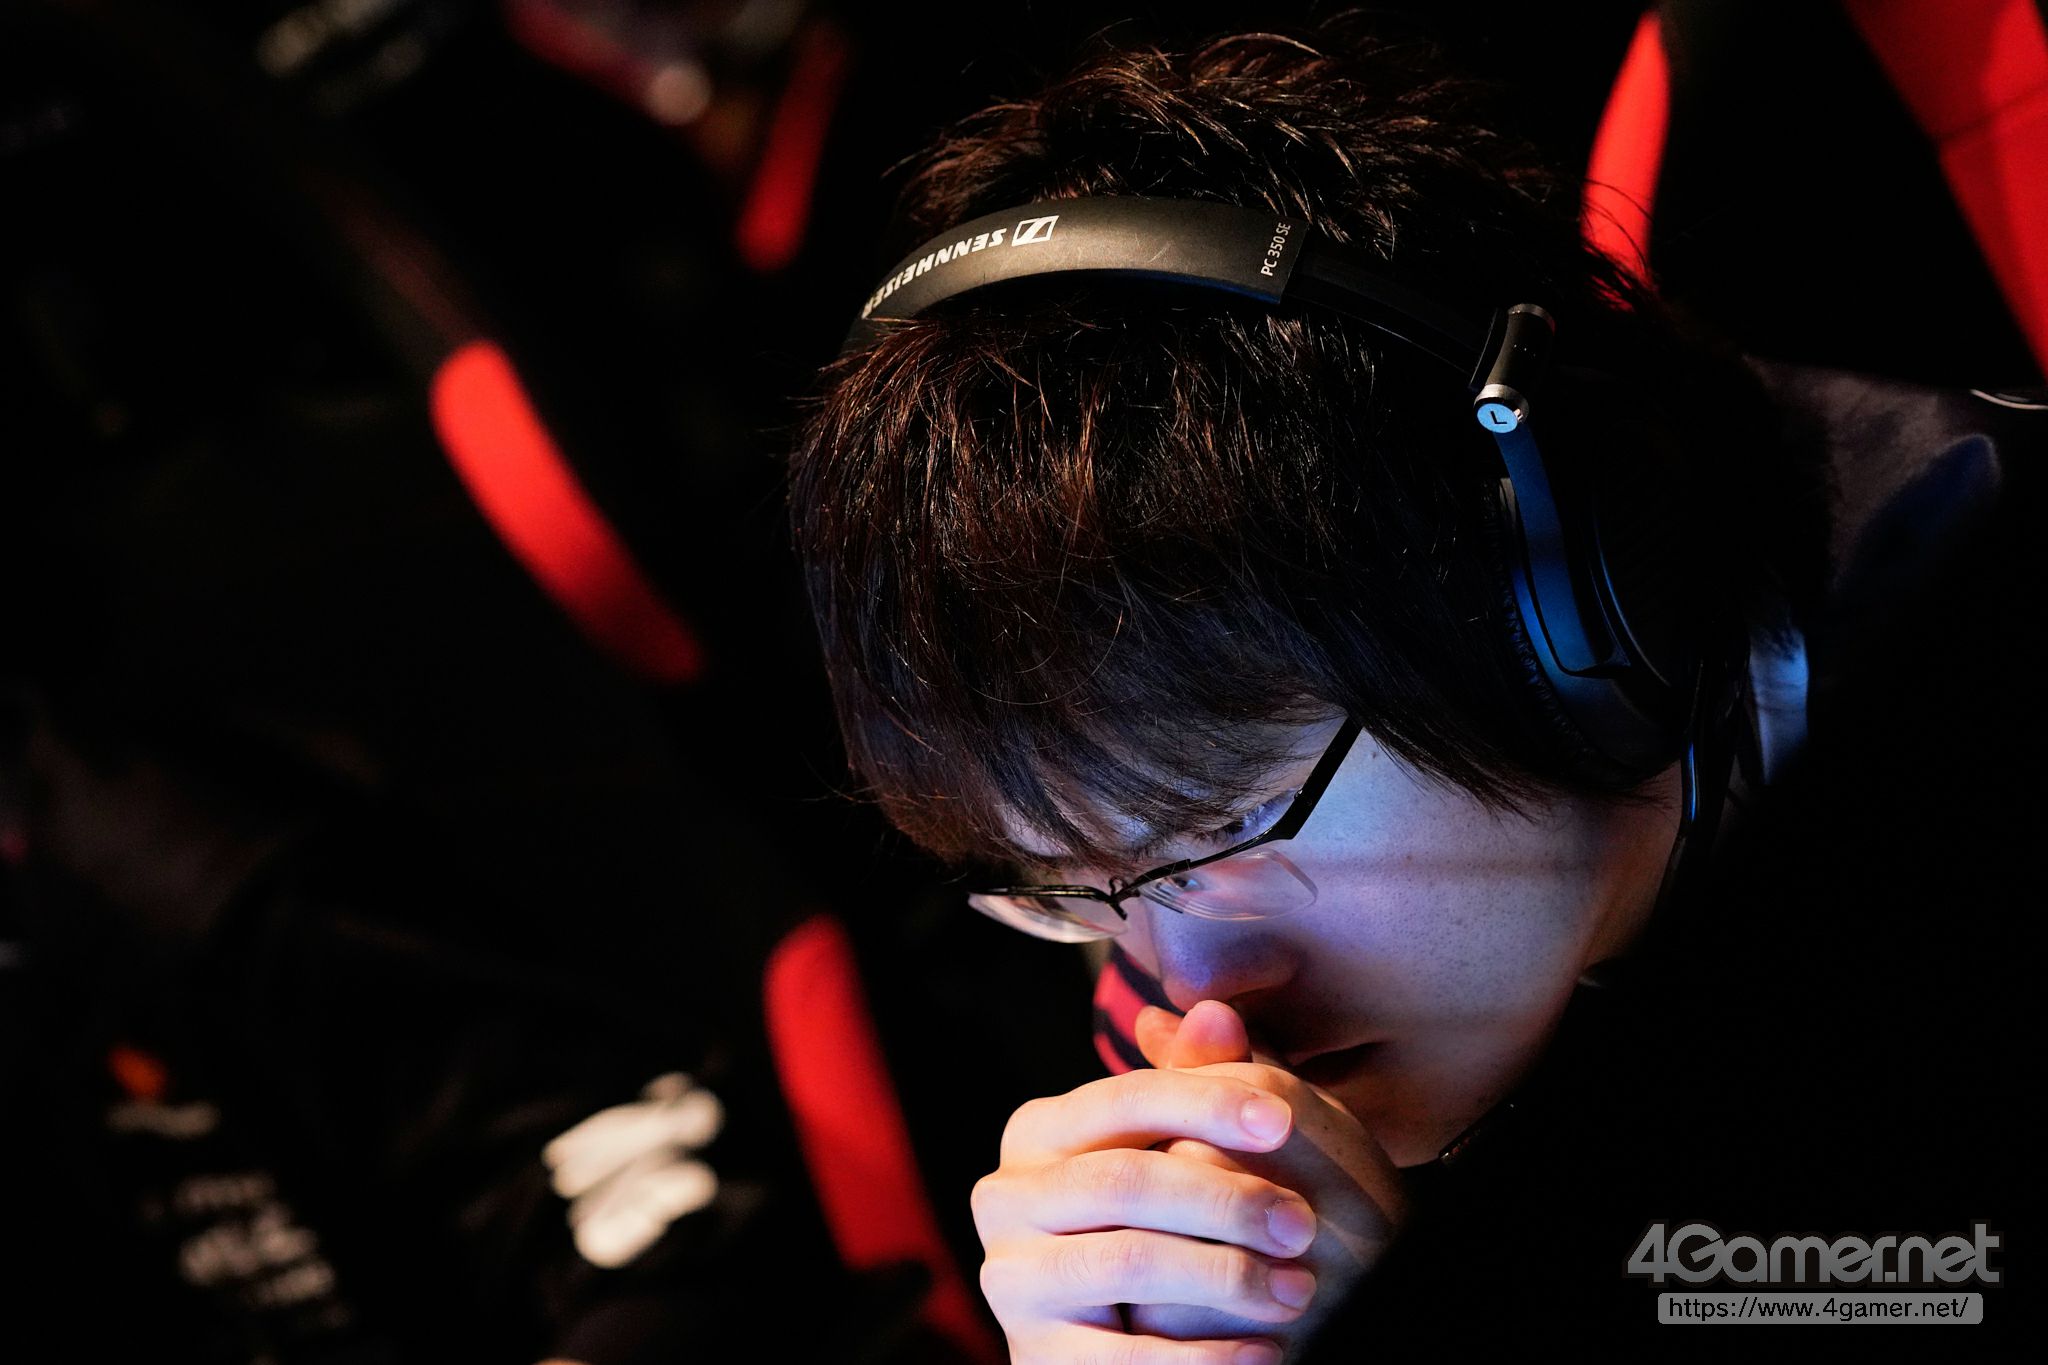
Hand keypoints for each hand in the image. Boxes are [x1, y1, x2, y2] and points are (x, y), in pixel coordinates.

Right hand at [970, 1003, 1403, 1363]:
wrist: (1119, 1340)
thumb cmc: (1164, 1223)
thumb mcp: (1179, 1149)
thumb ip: (1196, 1083)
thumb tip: (1215, 1010)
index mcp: (1038, 1132)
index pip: (1123, 1098)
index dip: (1205, 1103)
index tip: (1284, 1120)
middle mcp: (1006, 1196)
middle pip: (1124, 1180)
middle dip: (1226, 1198)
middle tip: (1303, 1223)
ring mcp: (1010, 1277)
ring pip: (1127, 1260)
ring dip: (1225, 1274)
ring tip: (1297, 1288)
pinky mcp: (1033, 1354)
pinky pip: (1124, 1357)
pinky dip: (1203, 1358)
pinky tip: (1265, 1352)